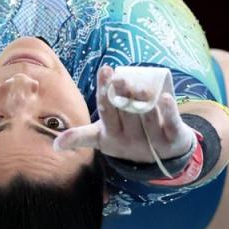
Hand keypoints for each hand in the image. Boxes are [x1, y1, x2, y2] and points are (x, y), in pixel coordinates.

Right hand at [54, 64, 194, 162]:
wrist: (162, 158)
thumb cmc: (127, 138)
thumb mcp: (103, 138)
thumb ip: (81, 136)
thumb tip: (55, 145)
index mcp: (112, 137)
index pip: (107, 111)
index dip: (105, 92)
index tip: (105, 70)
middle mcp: (131, 141)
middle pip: (126, 115)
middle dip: (123, 96)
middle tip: (120, 78)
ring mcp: (153, 142)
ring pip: (147, 119)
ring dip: (143, 102)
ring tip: (139, 87)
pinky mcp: (173, 140)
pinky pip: (171, 124)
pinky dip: (168, 111)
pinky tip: (165, 97)